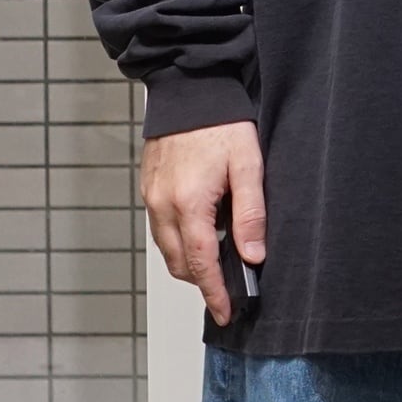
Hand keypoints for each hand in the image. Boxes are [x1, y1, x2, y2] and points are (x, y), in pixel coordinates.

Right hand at [139, 119, 265, 325]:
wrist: (190, 89)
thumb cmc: (221, 122)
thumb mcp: (248, 165)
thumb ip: (251, 212)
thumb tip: (253, 255)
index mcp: (190, 203)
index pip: (201, 262)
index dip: (214, 292)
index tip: (224, 312)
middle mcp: (163, 205)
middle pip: (179, 262)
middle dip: (200, 281)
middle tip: (225, 290)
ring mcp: (152, 197)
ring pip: (167, 248)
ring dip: (188, 262)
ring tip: (215, 263)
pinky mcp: (148, 187)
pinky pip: (160, 228)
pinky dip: (177, 240)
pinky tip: (199, 233)